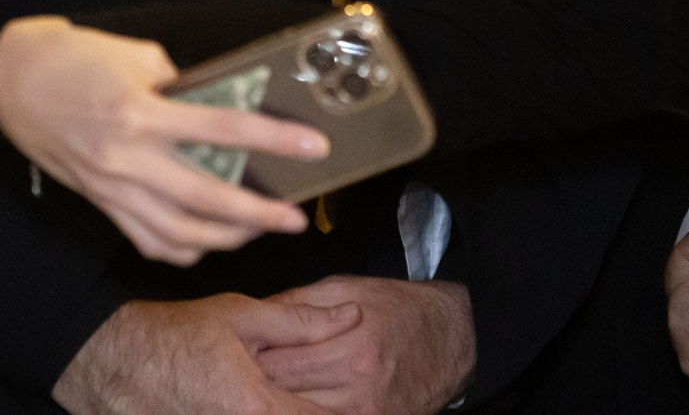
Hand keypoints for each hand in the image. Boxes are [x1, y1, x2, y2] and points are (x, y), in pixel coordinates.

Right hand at [0, 16, 322, 264]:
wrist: (14, 80)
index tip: (313, 147)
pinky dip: (183, 247)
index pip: (221, 130)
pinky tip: (208, 240)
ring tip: (259, 231)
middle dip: (258, 213)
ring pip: (178, 232)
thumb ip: (179, 83)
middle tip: (295, 217)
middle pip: (206, 198)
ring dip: (226, 238)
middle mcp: (127, 157)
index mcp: (139, 112)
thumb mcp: (135, 56)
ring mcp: (111, 187)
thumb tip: (218, 103)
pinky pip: (147, 239)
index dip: (273, 140)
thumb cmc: (75, 57)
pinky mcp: (99, 202)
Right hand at [54, 294, 358, 414]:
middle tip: (328, 394)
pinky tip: (254, 402)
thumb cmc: (171, 336)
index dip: (349, 410)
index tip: (364, 400)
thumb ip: (300, 322)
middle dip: (316, 407)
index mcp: (258, 408)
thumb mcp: (240, 315)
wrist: (111, 362)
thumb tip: (348, 317)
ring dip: (287, 409)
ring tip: (287, 396)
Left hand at [255, 277, 473, 414]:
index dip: (248, 358)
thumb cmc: (400, 308)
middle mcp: (359, 386)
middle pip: (283, 396)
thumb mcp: (347, 286)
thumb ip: (298, 304)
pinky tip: (296, 396)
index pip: (277, 364)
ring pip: (298, 413)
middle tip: (239, 371)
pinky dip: (304, 409)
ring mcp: (367, 413)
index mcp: (351, 346)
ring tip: (265, 384)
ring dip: (278, 400)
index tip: (235, 350)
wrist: (452, 338)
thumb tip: (254, 316)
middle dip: (257, 383)